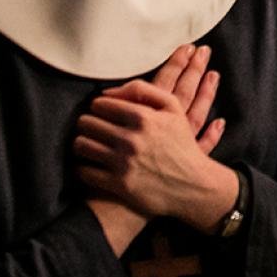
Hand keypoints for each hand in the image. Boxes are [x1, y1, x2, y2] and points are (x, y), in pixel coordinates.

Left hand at [75, 45, 237, 231]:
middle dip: (88, 124)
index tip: (103, 114)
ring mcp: (124, 162)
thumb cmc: (182, 145)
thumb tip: (108, 92)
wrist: (195, 185)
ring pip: (81, 145)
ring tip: (92, 146)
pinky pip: (84, 171)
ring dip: (83, 144)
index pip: (100, 104)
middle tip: (95, 129)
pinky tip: (93, 166)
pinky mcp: (119, 184)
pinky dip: (84, 168)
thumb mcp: (173, 109)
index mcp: (144, 118)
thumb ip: (143, 90)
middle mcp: (132, 139)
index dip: (99, 107)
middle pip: (86, 123)